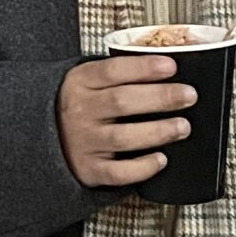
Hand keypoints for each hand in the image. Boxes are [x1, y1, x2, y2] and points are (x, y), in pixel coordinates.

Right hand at [57, 54, 196, 188]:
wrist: (46, 135)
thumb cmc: (83, 104)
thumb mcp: (91, 80)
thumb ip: (123, 72)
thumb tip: (171, 63)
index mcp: (80, 82)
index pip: (113, 70)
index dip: (144, 68)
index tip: (172, 67)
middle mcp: (79, 110)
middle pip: (122, 101)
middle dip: (161, 97)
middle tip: (189, 96)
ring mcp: (84, 141)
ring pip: (123, 137)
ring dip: (158, 131)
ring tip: (183, 127)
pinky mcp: (90, 169)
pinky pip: (118, 172)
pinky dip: (142, 168)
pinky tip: (161, 159)